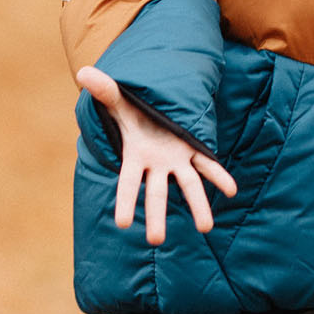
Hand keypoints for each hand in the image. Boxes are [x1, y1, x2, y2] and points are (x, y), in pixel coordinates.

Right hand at [76, 65, 237, 245]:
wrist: (153, 110)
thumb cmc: (132, 110)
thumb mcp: (117, 99)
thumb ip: (104, 89)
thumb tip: (83, 73)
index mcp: (135, 156)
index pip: (127, 183)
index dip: (125, 202)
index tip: (122, 224)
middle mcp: (156, 164)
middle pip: (156, 193)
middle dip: (156, 215)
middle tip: (156, 240)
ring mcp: (176, 161)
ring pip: (188, 185)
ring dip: (197, 205)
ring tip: (206, 228)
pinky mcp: (193, 153)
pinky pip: (208, 166)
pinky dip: (219, 176)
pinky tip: (231, 190)